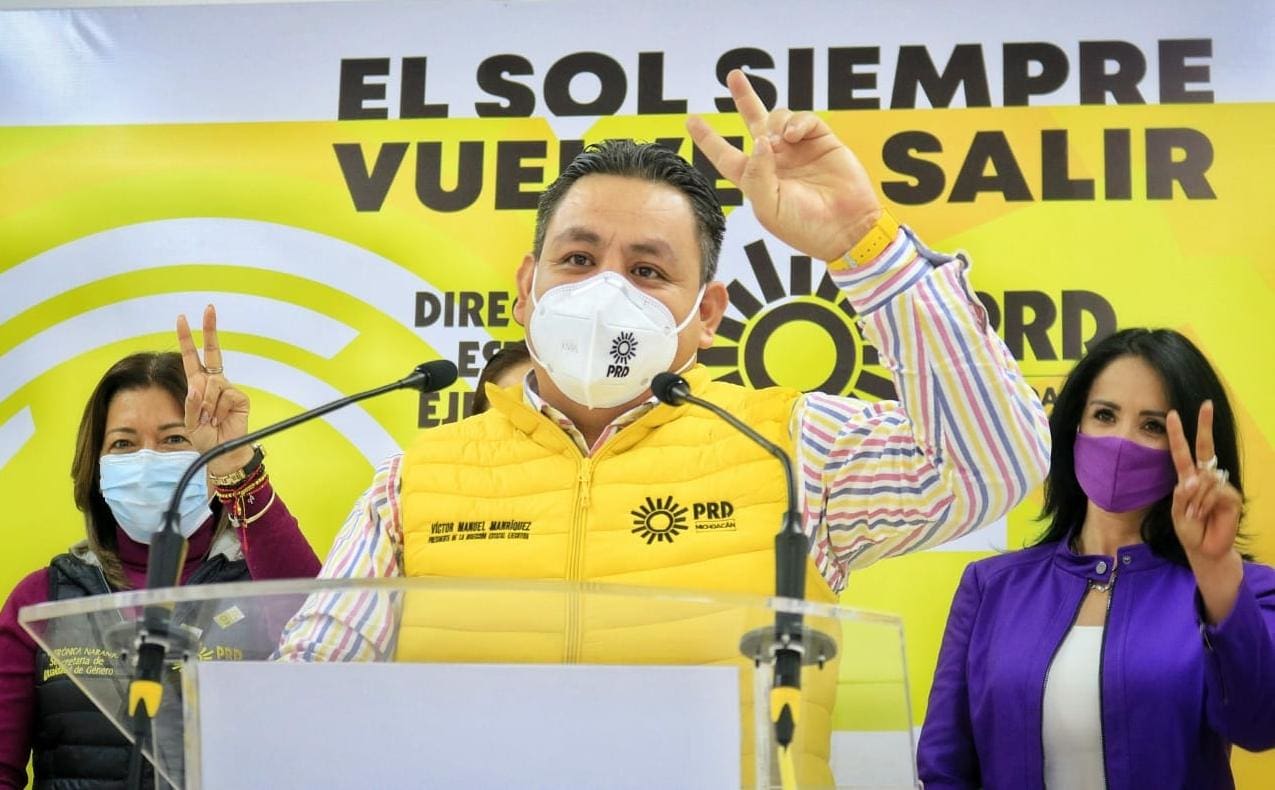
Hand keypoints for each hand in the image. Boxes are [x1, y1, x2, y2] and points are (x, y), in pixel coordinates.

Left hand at [176, 305, 252, 475]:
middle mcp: (213, 382)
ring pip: (212, 384)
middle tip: (209, 308)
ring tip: (209, 419)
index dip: (187, 338)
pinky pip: (225, 395)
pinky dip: (218, 409)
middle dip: (210, 329)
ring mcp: (227, 389)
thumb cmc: (204, 437)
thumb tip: (197, 387)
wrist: (222, 453)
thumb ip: (190, 404)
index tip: (182, 318)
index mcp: (198, 384)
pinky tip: (221, 419)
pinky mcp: (239, 397)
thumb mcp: (189, 421)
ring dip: (206, 404)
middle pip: (213, 352)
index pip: (192, 357)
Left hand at [687, 68, 882, 261]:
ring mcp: (798, 149)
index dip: (708, 138)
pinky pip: (804, 119)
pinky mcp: (822, 141)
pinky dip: (796, 122)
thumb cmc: (804, 226)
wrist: (846, 228)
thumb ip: (756, 174)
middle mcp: (775, 160)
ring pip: (778, 117)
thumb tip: (758, 140)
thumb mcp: (769, 206)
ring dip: (774, 123)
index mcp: (755, 180)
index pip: (725, 156)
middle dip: (744, 97)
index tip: (691, 120)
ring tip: (782, 142)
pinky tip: (794, 136)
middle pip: (753, 121)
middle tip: (733, 75)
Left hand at [1167, 401, 1241, 563]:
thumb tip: (1192, 479)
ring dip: (1196, 498)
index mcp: (1187, 478)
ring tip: (1195, 515)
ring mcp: (1219, 485)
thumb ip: (1182, 496)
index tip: (1172, 414)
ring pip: (1205, 478)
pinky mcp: (1231, 495)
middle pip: (1204, 447)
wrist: (1205, 549)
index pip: (1182, 452)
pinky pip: (1216, 491)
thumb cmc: (1190, 530)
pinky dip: (1206, 503)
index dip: (1178, 434)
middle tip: (1206, 405)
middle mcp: (1204, 477)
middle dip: (1204, 425)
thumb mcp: (1178, 514)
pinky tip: (1205, 514)